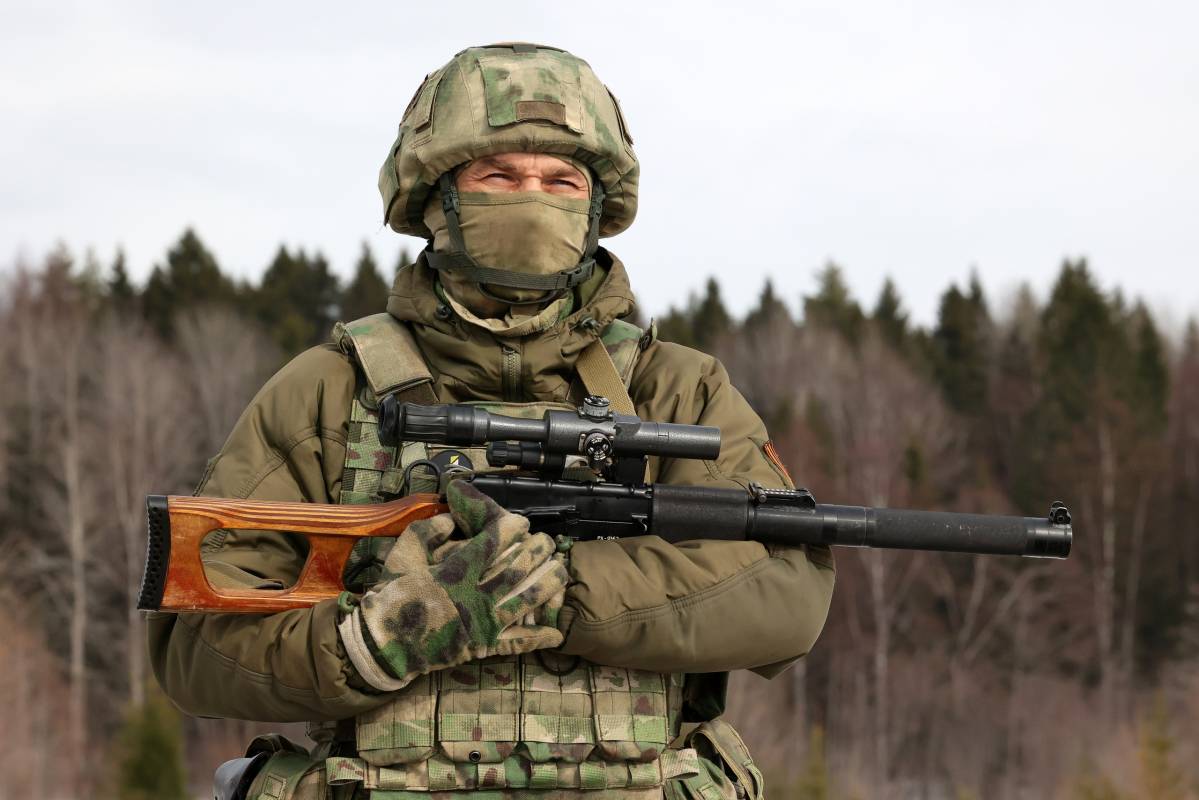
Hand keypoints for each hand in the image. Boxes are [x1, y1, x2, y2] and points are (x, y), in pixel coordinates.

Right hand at [338, 481, 568, 690]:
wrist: (384, 646)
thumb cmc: (392, 597)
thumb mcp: (402, 556)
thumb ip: (427, 532)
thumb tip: (452, 518)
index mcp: (454, 572)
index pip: (492, 543)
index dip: (512, 529)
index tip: (521, 522)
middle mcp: (475, 596)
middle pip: (517, 568)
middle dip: (537, 551)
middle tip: (547, 541)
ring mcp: (483, 624)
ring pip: (525, 600)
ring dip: (547, 584)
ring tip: (561, 570)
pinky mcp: (484, 647)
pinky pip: (518, 643)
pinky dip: (539, 637)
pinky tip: (557, 631)